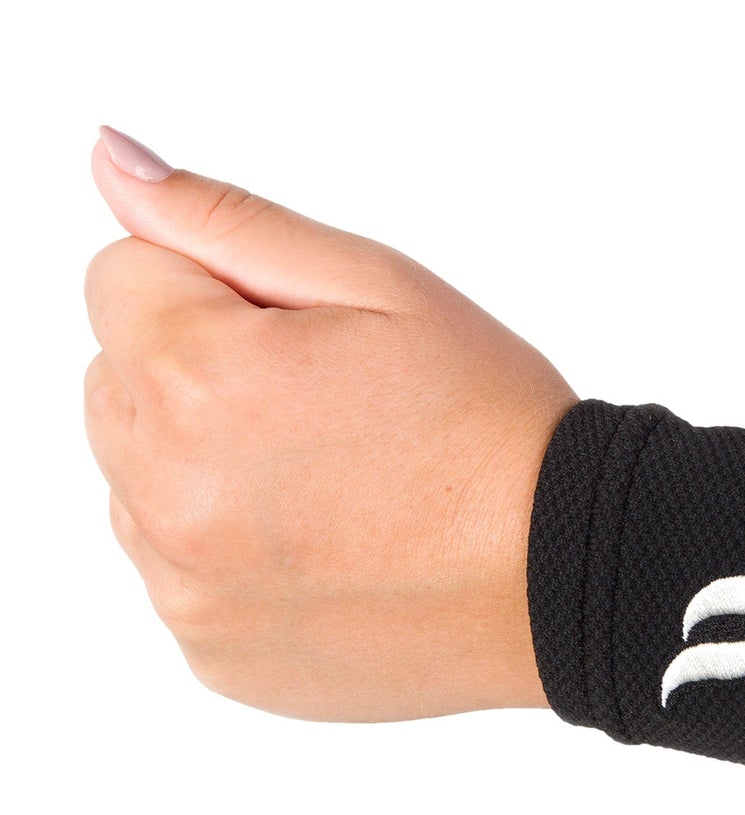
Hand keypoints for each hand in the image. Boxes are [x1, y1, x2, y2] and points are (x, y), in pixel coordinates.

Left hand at [83, 127, 576, 720]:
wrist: (562, 570)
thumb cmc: (490, 424)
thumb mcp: (378, 283)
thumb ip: (227, 220)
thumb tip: (112, 163)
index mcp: (199, 379)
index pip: (119, 274)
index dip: (216, 285)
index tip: (305, 331)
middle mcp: (165, 496)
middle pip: (115, 379)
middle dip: (194, 368)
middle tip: (323, 401)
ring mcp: (184, 589)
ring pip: (136, 478)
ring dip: (202, 460)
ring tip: (331, 475)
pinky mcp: (212, 652)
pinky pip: (176, 570)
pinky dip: (229, 549)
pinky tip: (325, 543)